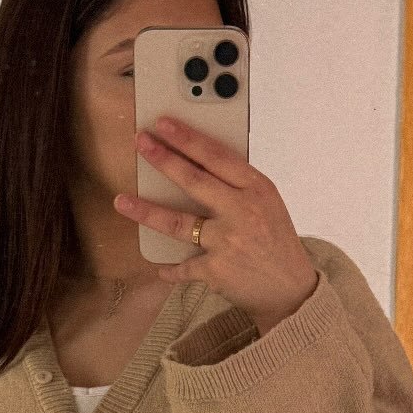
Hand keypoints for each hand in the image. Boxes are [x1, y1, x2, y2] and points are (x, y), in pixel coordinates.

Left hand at [113, 116, 318, 329]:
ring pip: (178, 223)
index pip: (218, 156)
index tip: (164, 124)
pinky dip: (169, 269)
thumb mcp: (267, 204)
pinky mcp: (216, 270)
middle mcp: (243, 212)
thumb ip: (238, 186)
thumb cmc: (275, 241)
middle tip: (141, 143)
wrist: (291, 288)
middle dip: (163, 160)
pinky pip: (182, 267)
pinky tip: (158, 266)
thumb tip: (195, 164)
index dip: (188, 138)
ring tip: (122, 201)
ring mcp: (228, 242)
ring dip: (146, 211)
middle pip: (194, 181)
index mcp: (258, 189)